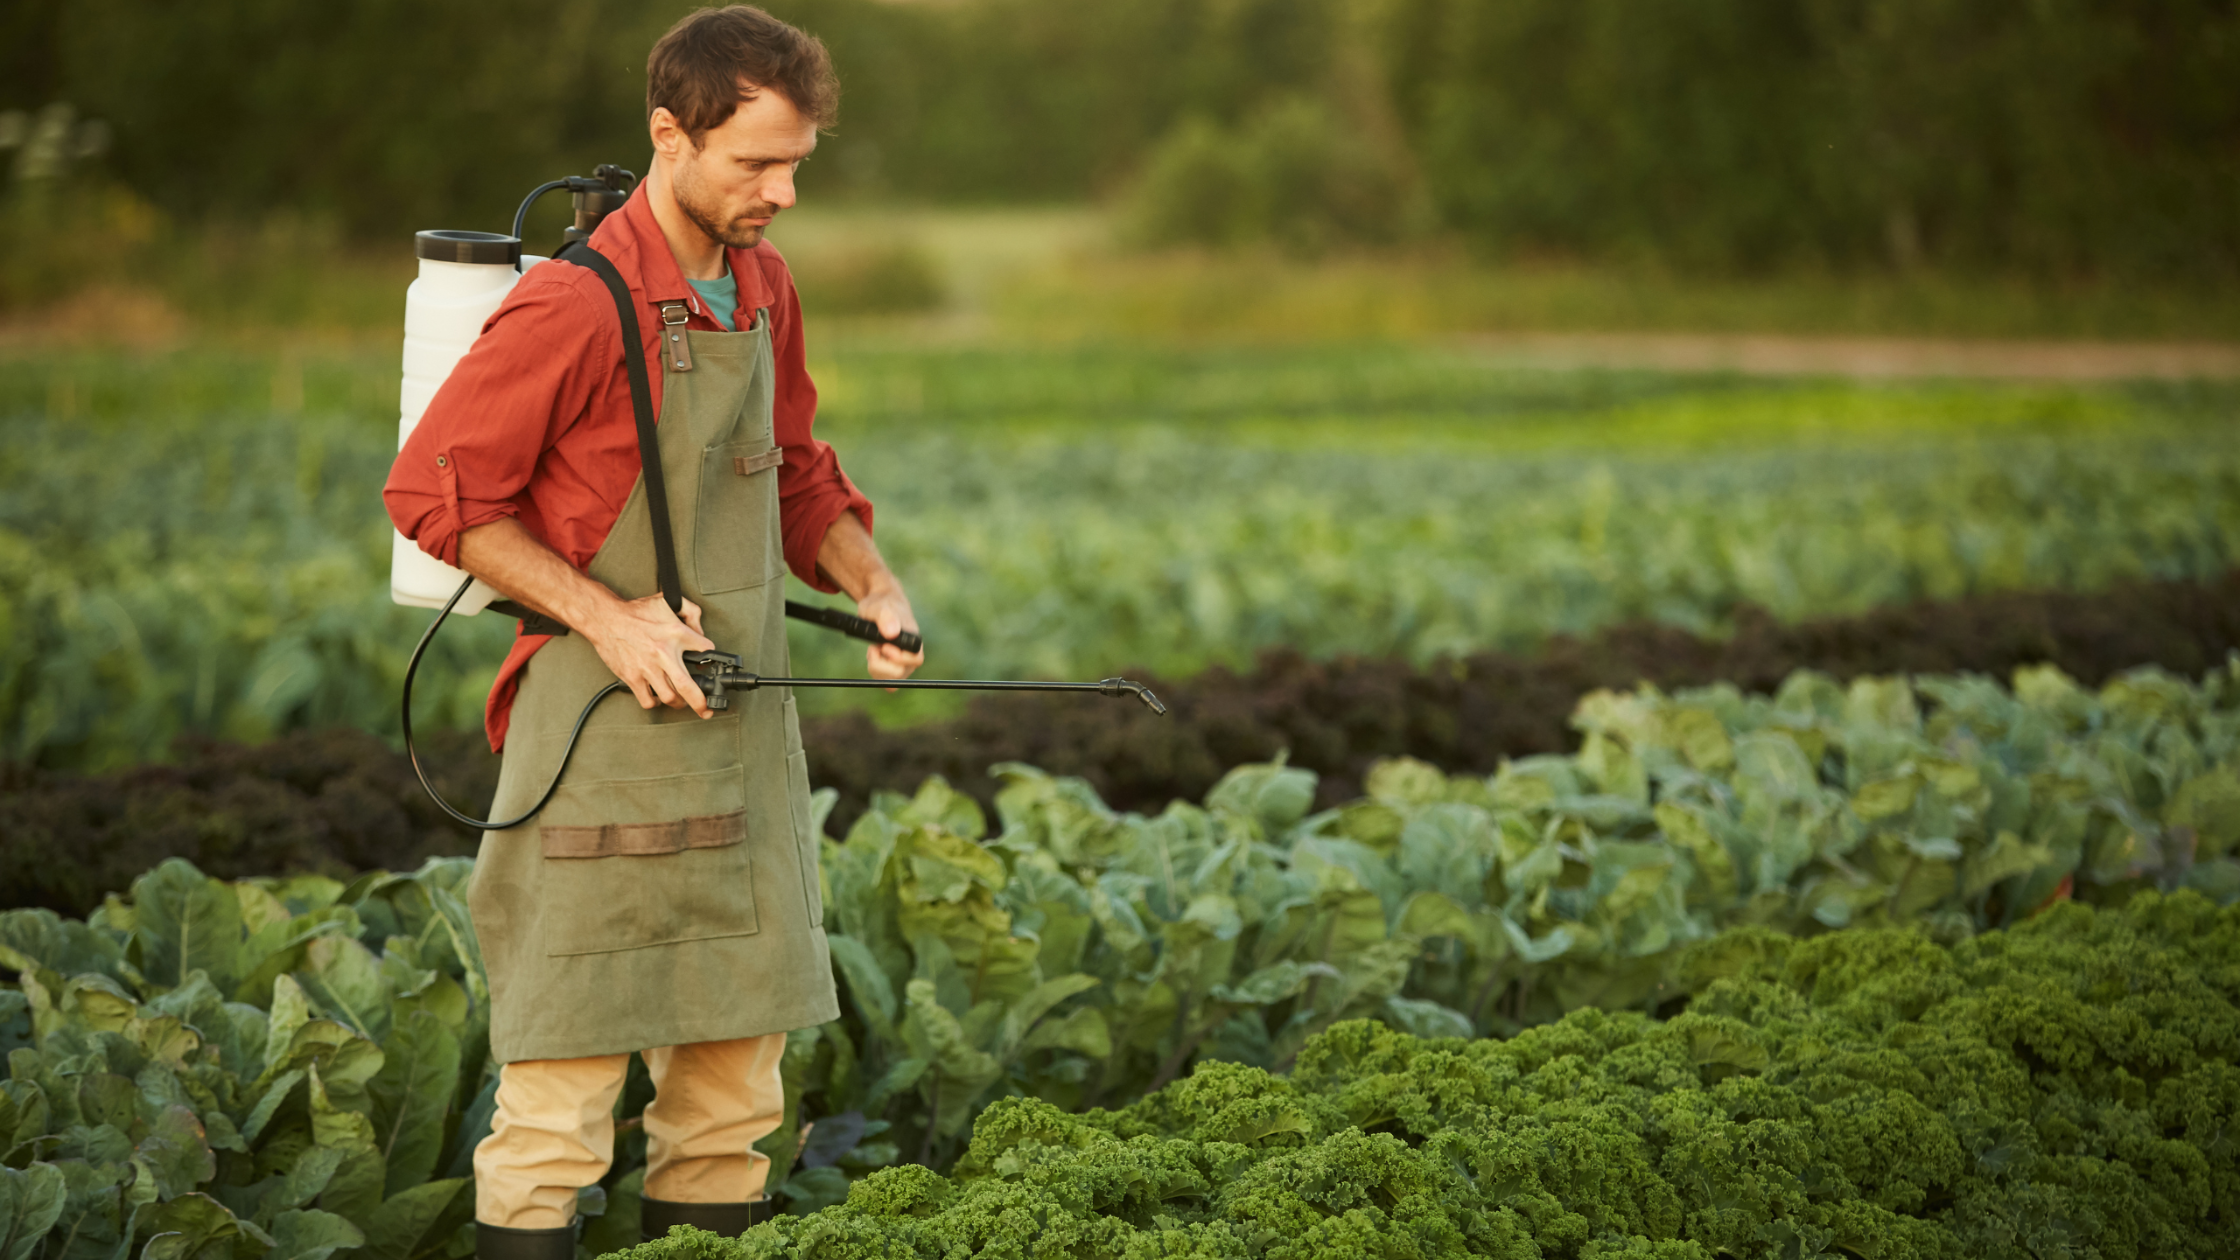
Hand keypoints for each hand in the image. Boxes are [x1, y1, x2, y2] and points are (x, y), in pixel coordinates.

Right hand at [582, 594, 716, 715]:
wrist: (605, 618)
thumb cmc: (636, 612)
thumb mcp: (668, 601)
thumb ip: (691, 611)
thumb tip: (700, 632)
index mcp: (676, 633)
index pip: (705, 649)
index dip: (710, 657)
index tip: (708, 664)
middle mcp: (664, 653)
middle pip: (688, 686)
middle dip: (700, 703)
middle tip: (705, 710)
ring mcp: (647, 668)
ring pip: (669, 697)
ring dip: (678, 703)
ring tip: (681, 701)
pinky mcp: (632, 677)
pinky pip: (647, 700)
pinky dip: (655, 702)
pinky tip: (657, 697)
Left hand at [855, 582, 923, 683]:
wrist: (879, 607)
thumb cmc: (882, 605)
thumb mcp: (879, 607)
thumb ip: (885, 617)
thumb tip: (892, 633)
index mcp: (914, 640)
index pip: (915, 660)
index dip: (898, 657)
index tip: (883, 646)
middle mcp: (911, 655)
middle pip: (899, 674)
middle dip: (881, 663)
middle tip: (875, 646)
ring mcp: (902, 664)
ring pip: (890, 682)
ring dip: (876, 666)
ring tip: (873, 648)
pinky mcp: (892, 669)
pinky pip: (884, 682)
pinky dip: (875, 670)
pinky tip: (874, 655)